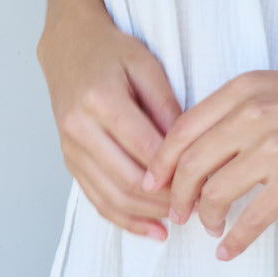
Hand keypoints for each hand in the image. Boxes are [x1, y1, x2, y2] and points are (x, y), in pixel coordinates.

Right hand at [37, 5, 182, 241]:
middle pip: (128, 180)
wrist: (68, 47)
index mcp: (100, 100)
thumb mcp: (147, 66)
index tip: (209, 181)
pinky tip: (153, 230)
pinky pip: (96, 200)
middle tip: (201, 205)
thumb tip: (190, 150)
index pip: (146, 149)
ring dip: (149, 214)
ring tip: (182, 220)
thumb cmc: (112, 51)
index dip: (179, 171)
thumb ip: (168, 106)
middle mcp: (79, 129)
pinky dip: (125, 219)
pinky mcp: (69, 161)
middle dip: (167, 199)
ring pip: (111, 197)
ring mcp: (70, 148)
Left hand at [142, 59, 277, 260]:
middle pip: (190, 165)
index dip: (162, 164)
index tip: (155, 184)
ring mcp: (274, 146)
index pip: (182, 130)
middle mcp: (251, 115)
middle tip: (179, 214)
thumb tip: (214, 146)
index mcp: (244, 90)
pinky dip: (236, 239)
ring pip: (216, 193)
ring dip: (208, 218)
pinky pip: (252, 217)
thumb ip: (245, 110)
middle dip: (178, 196)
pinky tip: (231, 250)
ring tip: (212, 229)